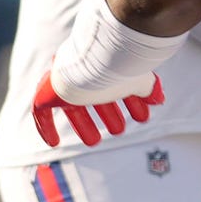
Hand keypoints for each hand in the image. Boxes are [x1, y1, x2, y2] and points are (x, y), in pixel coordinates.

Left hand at [31, 67, 161, 146]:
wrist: (97, 58)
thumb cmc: (122, 66)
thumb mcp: (140, 79)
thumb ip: (149, 88)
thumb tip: (159, 99)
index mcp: (108, 66)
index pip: (119, 85)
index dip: (131, 100)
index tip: (142, 115)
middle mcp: (86, 72)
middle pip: (96, 96)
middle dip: (109, 114)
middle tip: (119, 130)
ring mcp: (66, 82)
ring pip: (74, 107)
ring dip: (84, 125)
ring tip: (95, 142)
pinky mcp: (48, 93)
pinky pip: (41, 112)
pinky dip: (47, 128)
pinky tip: (53, 143)